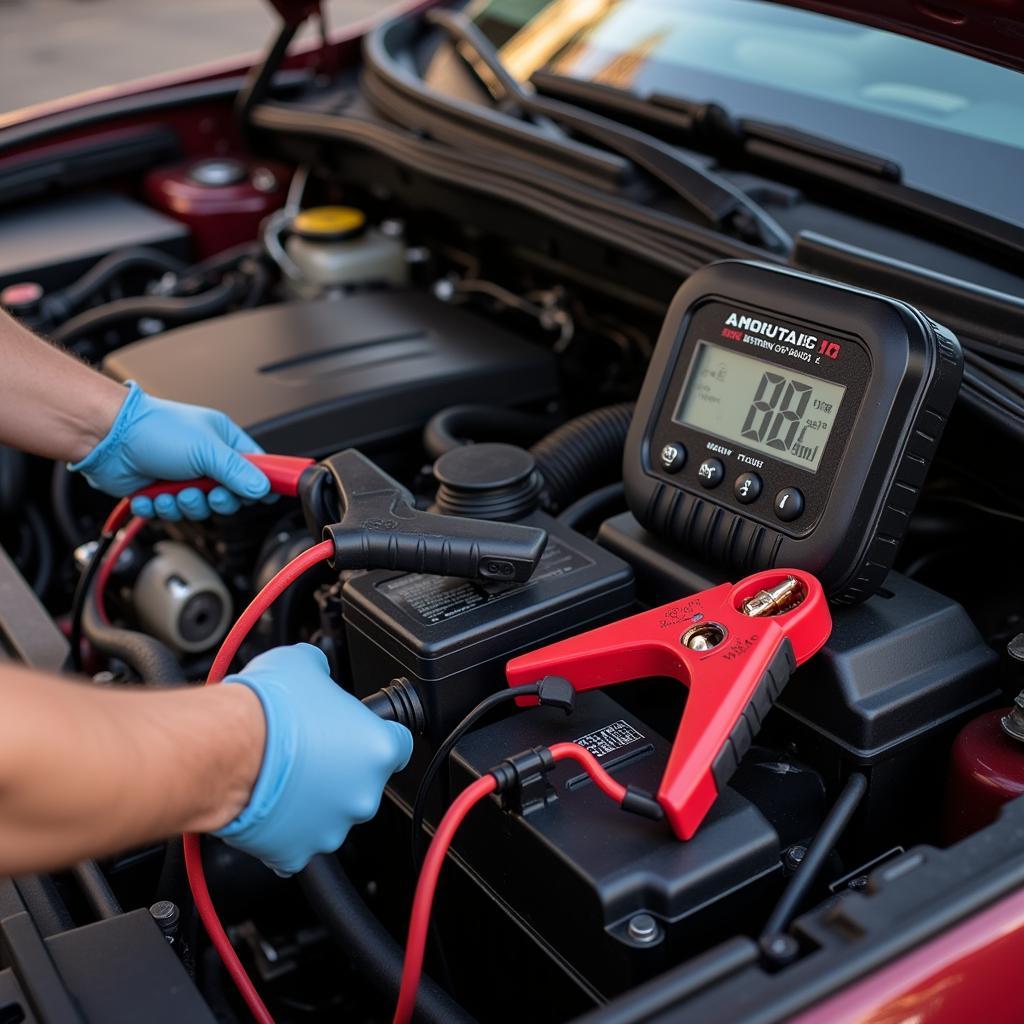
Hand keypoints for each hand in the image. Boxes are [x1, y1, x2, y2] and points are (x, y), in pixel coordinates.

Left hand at [70, 382, 269, 518]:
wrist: (107, 438)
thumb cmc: (153, 429)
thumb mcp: (206, 449)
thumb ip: (239, 472)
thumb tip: (262, 489)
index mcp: (222, 442)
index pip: (255, 468)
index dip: (257, 485)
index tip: (256, 496)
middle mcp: (205, 460)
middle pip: (228, 497)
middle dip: (213, 501)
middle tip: (203, 492)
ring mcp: (182, 477)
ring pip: (199, 509)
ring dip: (183, 505)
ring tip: (170, 491)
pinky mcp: (160, 492)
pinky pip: (171, 514)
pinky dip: (159, 508)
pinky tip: (151, 493)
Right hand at [214, 644, 412, 875]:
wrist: (225, 748)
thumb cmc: (268, 709)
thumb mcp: (304, 664)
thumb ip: (323, 672)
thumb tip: (317, 670)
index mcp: (378, 749)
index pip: (398, 744)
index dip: (376, 735)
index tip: (359, 734)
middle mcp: (362, 793)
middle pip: (361, 782)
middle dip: (339, 769)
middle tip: (309, 751)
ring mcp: (330, 827)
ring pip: (330, 814)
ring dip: (313, 799)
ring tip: (284, 776)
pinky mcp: (296, 852)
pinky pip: (297, 844)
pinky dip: (285, 830)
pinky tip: (269, 805)